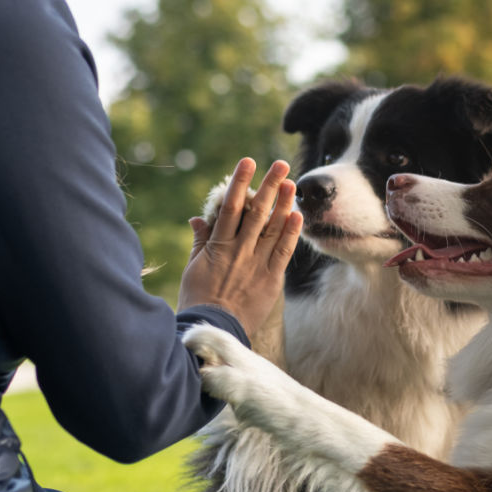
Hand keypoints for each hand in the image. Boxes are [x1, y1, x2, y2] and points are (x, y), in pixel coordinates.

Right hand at [176, 158, 301, 337]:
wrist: (213, 329)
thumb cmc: (198, 300)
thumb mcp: (193, 267)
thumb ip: (200, 240)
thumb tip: (198, 217)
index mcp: (218, 245)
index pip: (231, 206)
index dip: (240, 182)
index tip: (248, 162)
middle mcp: (239, 250)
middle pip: (256, 212)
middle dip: (269, 186)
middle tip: (281, 164)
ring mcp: (256, 264)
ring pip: (272, 228)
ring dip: (283, 204)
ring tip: (292, 183)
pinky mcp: (270, 280)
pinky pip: (283, 253)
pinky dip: (290, 234)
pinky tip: (298, 216)